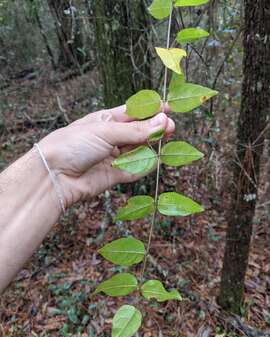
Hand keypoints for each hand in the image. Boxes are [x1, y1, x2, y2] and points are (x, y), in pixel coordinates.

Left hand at [39, 105, 174, 206]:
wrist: (55, 175)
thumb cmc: (74, 144)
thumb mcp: (106, 131)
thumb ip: (136, 130)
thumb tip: (163, 120)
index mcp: (105, 120)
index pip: (132, 112)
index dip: (150, 109)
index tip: (168, 108)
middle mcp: (109, 138)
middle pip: (137, 132)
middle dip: (154, 129)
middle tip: (171, 127)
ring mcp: (112, 157)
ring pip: (137, 150)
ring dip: (151, 146)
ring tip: (166, 140)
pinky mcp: (113, 175)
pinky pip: (133, 170)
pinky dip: (145, 166)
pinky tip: (157, 160)